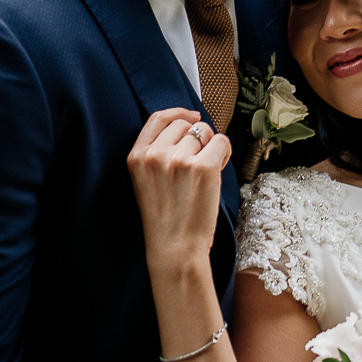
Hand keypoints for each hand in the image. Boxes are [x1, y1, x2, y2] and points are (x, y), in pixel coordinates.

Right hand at [127, 109, 231, 275]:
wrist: (175, 248)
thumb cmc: (165, 218)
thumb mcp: (145, 180)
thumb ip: (157, 152)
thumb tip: (189, 123)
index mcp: (137, 157)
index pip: (158, 118)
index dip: (178, 113)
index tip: (192, 116)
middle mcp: (155, 155)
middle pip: (185, 125)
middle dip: (198, 138)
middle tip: (198, 163)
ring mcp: (179, 160)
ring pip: (205, 132)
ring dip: (211, 148)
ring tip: (205, 174)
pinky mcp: (202, 167)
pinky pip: (222, 142)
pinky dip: (224, 154)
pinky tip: (217, 171)